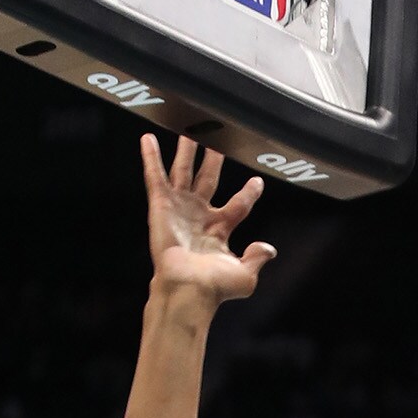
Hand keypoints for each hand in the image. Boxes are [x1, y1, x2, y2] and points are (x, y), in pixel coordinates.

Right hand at [142, 134, 276, 307]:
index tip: (257, 182)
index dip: (248, 193)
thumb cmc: (213, 288)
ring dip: (186, 150)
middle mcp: (199, 217)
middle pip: (209, 179)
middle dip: (213, 159)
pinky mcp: (160, 206)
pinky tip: (149, 140)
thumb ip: (257, 258)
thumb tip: (269, 249)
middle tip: (218, 138)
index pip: (238, 206)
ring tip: (188, 128)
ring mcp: (179, 209)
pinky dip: (151, 158)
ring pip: (184, 171)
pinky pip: (155, 176)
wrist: (188, 289)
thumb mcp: (245, 276)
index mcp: (219, 231)